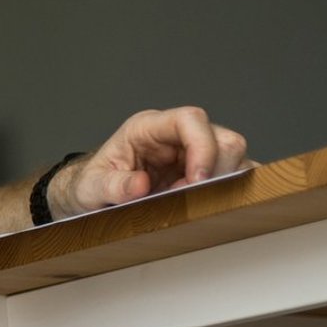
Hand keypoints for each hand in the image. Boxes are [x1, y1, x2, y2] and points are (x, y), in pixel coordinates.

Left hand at [54, 107, 248, 217]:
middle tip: (186, 200)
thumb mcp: (91, 188)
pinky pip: (236, 177)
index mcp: (148, 128)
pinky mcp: (206, 173)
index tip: (196, 180)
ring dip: (221, 187)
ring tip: (188, 206)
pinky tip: (205, 207)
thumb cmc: (91, 186)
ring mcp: (195, 154)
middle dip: (214, 173)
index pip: (190, 119)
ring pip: (236, 159)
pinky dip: (230, 194)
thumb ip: (112, 186)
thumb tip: (139, 185)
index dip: (202, 146)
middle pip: (224, 139)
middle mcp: (177, 136)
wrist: (93, 198)